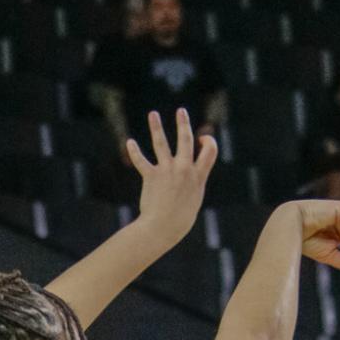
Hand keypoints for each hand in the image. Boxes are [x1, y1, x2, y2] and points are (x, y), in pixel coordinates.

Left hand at [126, 109, 217, 249]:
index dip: (208, 142)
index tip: (201, 140)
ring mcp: (167, 171)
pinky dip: (134, 152)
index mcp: (198, 176)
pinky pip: (141, 161)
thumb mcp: (194, 199)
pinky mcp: (151, 176)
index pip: (210, 150)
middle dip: (183, 124)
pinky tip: (129, 143)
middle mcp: (184, 170)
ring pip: (161, 144)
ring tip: (153, 114)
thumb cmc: (180, 219)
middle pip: (186, 140)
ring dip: (157, 127)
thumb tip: (191, 174)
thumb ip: (193, 182)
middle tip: (181, 111)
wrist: (163, 228)